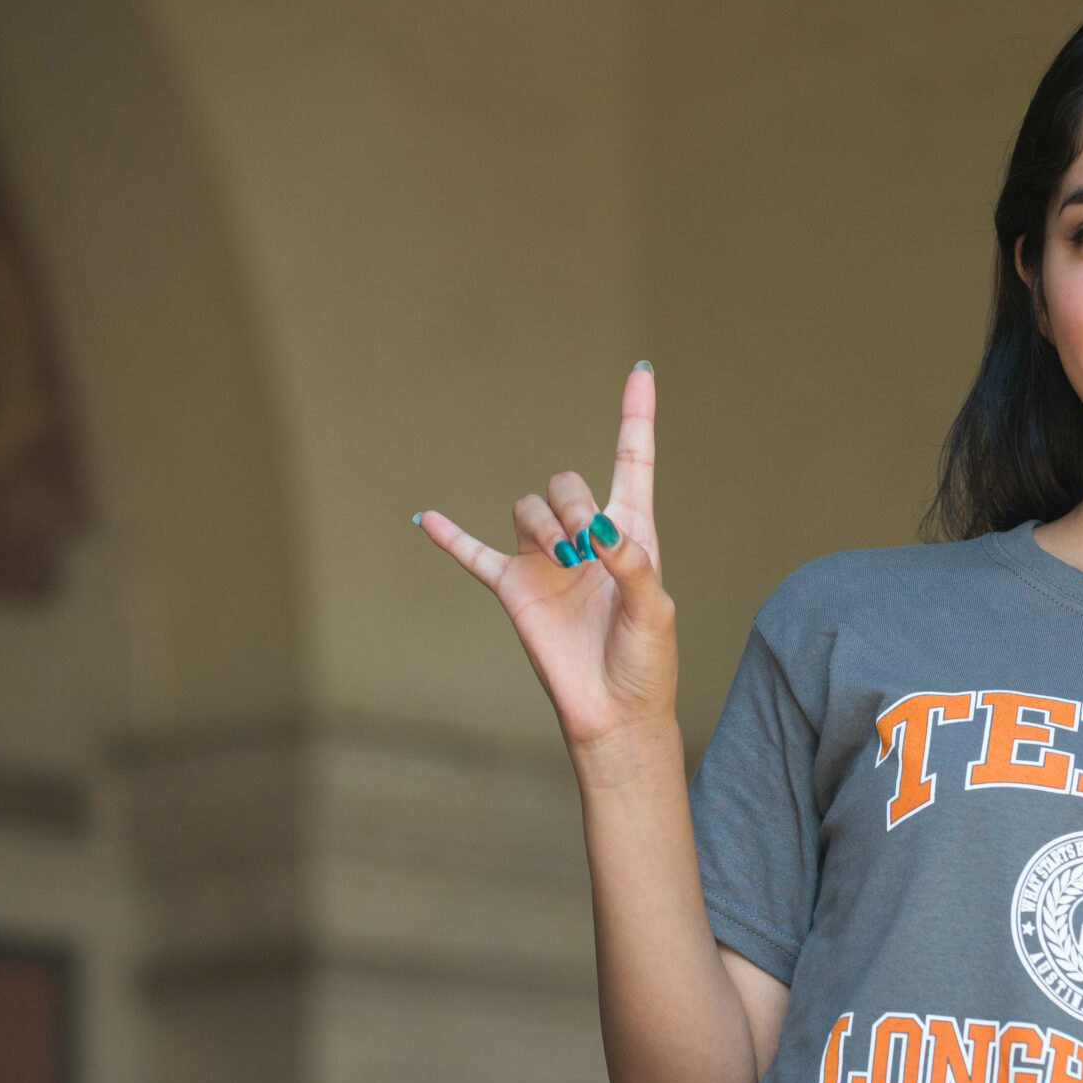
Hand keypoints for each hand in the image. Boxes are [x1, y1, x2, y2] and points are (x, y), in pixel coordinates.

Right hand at [417, 365, 676, 755]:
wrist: (613, 712)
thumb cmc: (646, 660)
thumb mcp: (656, 610)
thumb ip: (635, 564)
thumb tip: (602, 531)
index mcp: (632, 532)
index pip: (633, 460)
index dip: (636, 416)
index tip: (642, 370)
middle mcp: (586, 538)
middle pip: (565, 482)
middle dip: (574, 504)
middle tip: (590, 547)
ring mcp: (545, 561)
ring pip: (527, 508)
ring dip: (543, 527)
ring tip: (565, 563)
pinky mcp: (514, 589)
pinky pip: (473, 554)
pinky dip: (450, 536)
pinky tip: (425, 518)